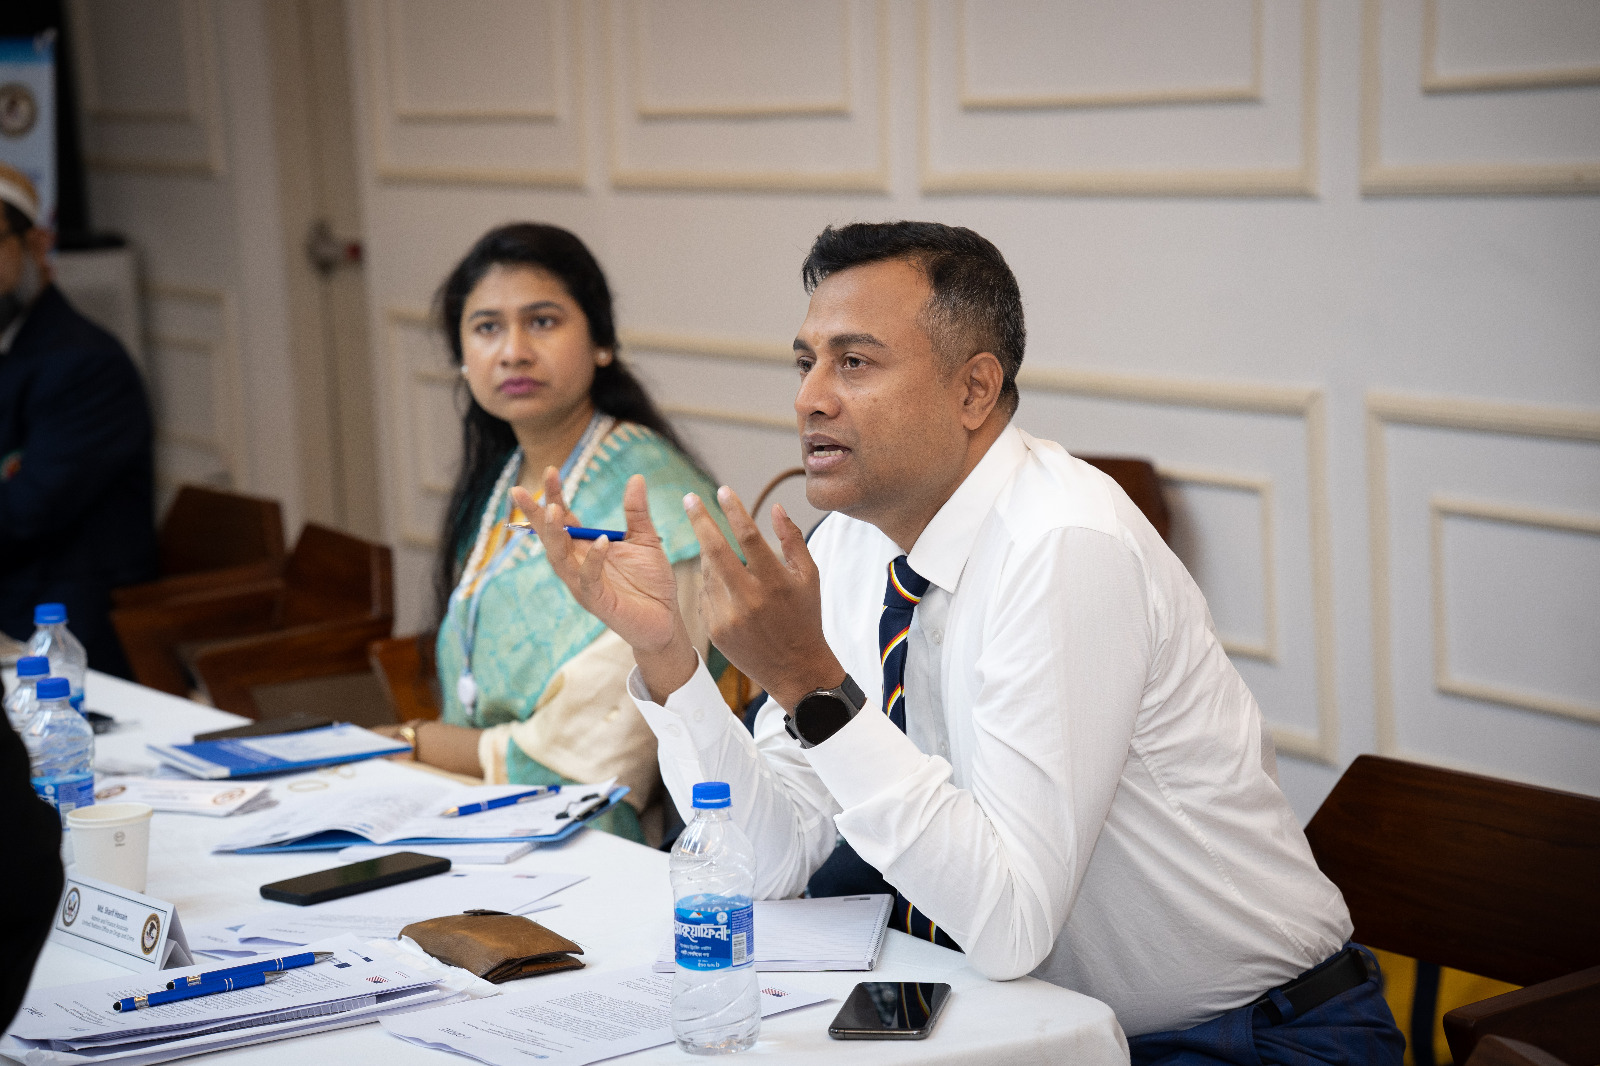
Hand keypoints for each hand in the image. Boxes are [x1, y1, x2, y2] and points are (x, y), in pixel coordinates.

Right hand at [515, 468, 697, 699]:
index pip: (563, 519)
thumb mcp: (646, 539)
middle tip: (519, 490)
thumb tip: (636, 477)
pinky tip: (601, 541)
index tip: (551, 471)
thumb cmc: (651, 582)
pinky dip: (593, 560)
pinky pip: (589, 580)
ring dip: (554, 534)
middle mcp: (578, 565)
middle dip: (536, 513)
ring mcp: (584, 585)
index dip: (554, 496)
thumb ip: (637, 511)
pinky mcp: (598, 601)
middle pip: (550, 537)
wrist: (666, 619)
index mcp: (585, 548)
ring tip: (552, 509)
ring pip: (559, 558)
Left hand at [684, 486, 843, 711]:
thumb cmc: (805, 617)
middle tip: (690, 498)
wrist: (796, 669)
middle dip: (700, 521)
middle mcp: (749, 599)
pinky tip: (725, 583)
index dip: (734, 510)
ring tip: (718, 548)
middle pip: (715, 551)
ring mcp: (728, 617)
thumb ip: (793, 540)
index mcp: (775, 582)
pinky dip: (712, 581)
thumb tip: (776, 507)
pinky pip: (706, 594)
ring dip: (709, 554)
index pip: (749, 536)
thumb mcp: (809, 577)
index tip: (722, 490)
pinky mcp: (715, 630)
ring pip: (708, 572)